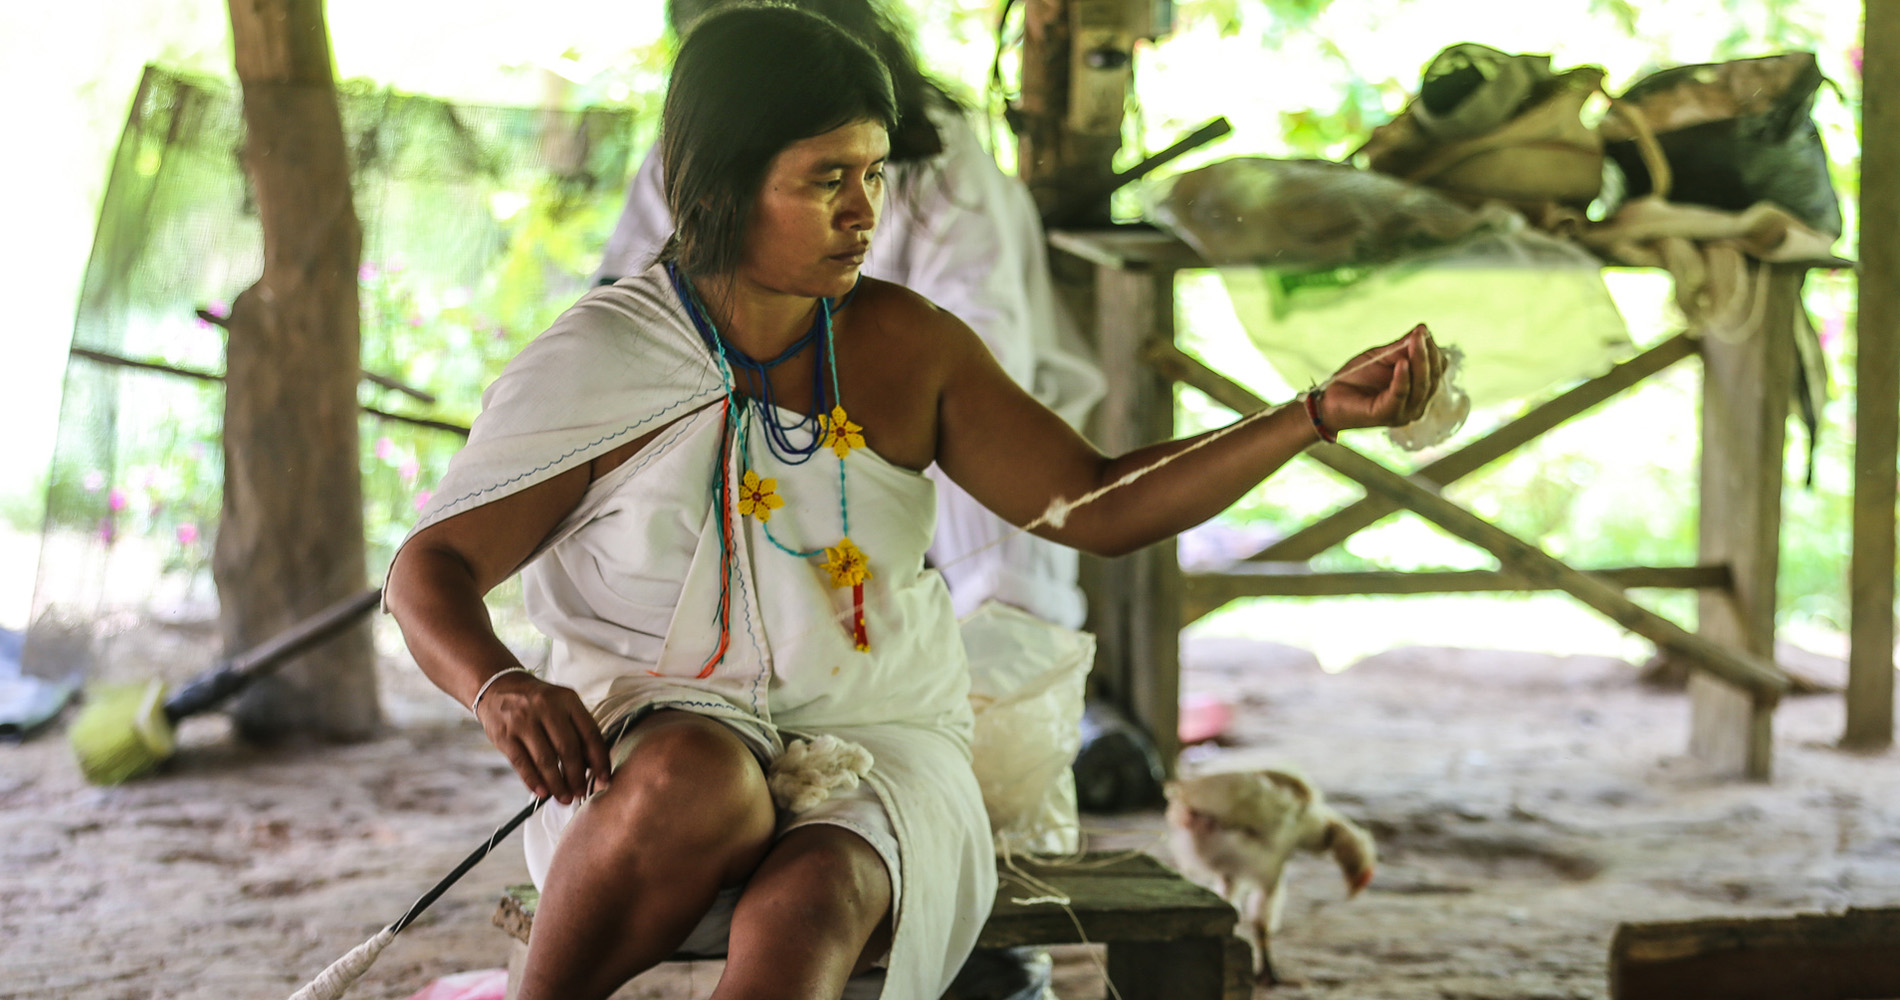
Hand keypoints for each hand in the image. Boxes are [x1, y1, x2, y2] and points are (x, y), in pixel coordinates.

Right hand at [474, 671, 611, 804]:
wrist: (499, 686)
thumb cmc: (539, 702)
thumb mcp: (562, 704)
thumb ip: (577, 729)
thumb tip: (593, 765)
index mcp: (567, 699)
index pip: (590, 733)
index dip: (599, 760)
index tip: (604, 779)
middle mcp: (546, 707)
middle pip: (568, 749)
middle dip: (577, 776)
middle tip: (581, 793)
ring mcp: (523, 720)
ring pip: (545, 759)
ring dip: (557, 784)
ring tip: (565, 798)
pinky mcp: (504, 734)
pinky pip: (522, 763)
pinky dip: (534, 781)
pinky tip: (543, 792)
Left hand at [1316, 323, 1444, 432]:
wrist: (1328, 399)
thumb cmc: (1356, 378)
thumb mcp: (1381, 357)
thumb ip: (1401, 347)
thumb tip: (1423, 328)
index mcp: (1419, 390)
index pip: (1438, 369)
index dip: (1432, 350)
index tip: (1422, 331)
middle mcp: (1417, 404)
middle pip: (1432, 377)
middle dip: (1427, 353)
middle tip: (1420, 333)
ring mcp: (1404, 413)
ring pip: (1420, 386)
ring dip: (1419, 361)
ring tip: (1414, 341)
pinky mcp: (1388, 416)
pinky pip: (1400, 395)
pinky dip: (1402, 378)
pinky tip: (1401, 363)